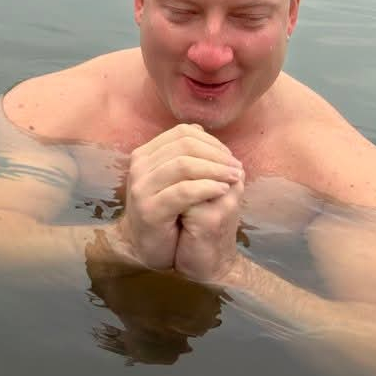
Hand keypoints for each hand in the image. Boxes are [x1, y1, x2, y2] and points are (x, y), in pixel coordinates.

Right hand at [118, 124, 241, 270]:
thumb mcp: (172, 178)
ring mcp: (141, 188)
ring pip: (183, 165)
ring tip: (234, 178)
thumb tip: (199, 129)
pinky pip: (183, 192)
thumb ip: (182, 154)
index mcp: (145, 154)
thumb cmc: (166, 211)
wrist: (147, 247)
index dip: (211, 141)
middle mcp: (139, 167)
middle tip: (237, 167)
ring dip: (215, 170)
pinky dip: (206, 188)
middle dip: (216, 154)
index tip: (230, 156)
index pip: (182, 133)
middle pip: (184, 146)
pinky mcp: (149, 210)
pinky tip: (222, 191)